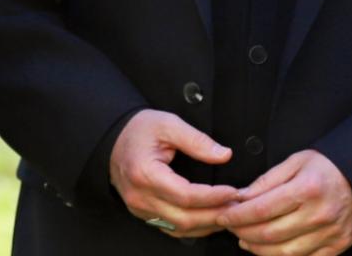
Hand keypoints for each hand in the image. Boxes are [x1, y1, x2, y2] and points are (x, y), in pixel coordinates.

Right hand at [108, 109, 237, 238]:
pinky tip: (210, 218)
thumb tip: (223, 155)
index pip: (185, 195)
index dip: (213, 197)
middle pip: (184, 218)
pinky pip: (172, 228)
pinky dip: (194, 227)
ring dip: (207, 225)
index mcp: (145, 174)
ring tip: (229, 213)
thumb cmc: (138, 131)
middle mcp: (140, 197)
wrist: (113, 140)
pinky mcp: (144, 213)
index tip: (233, 192)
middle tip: (237, 206)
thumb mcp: (168, 124)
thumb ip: (197, 140)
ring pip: (179, 228)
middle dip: (215, 215)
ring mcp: (140, 209)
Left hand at [216, 149, 351, 255]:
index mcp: (308, 188)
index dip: (237, 216)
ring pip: (283, 253)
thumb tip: (239, 198)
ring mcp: (330, 234)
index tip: (224, 215)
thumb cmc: (327, 168)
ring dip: (258, 249)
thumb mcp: (296, 162)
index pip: (262, 209)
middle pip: (269, 234)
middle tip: (231, 228)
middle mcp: (320, 214)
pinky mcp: (336, 247)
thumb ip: (266, 181)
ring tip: (246, 240)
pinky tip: (270, 249)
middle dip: (243, 233)